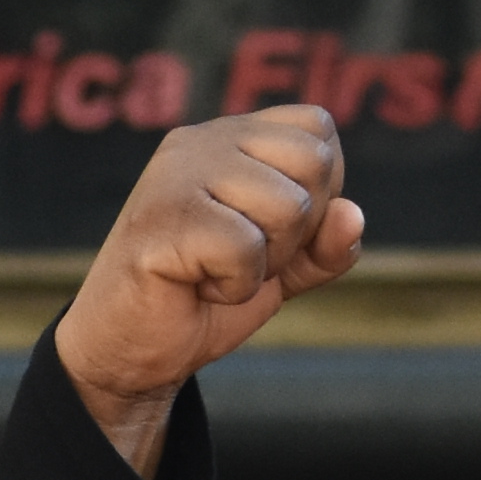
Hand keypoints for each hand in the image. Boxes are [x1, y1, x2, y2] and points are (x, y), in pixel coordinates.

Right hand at [50, 110, 361, 473]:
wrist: (129, 350)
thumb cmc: (200, 297)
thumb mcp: (284, 269)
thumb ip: (326, 244)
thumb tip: (351, 216)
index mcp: (230, 137)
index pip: (318, 130)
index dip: (320, 191)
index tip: (268, 230)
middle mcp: (201, 141)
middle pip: (314, 162)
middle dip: (298, 231)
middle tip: (241, 257)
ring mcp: (176, 175)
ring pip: (288, 206)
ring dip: (266, 262)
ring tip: (216, 271)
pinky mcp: (160, 220)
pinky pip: (245, 248)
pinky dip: (234, 285)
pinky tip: (195, 286)